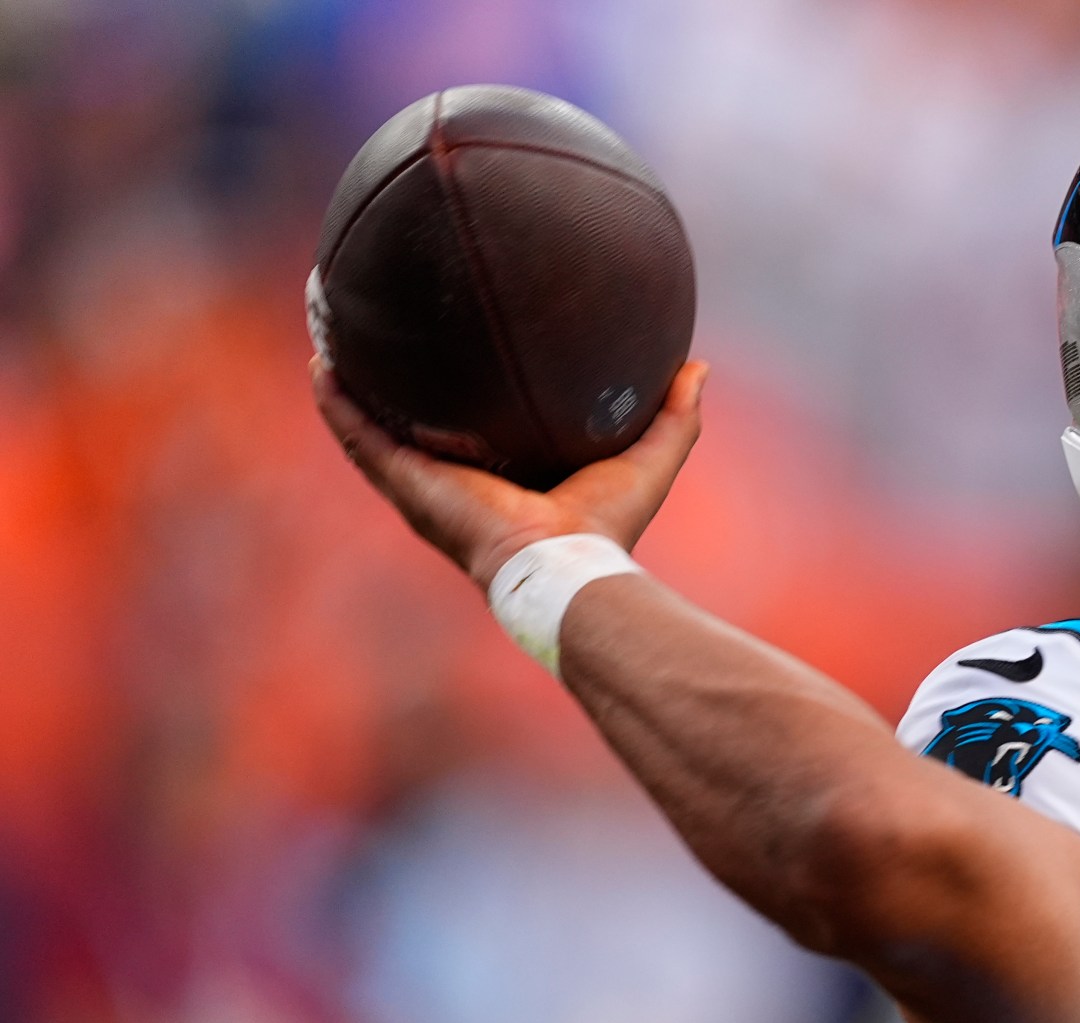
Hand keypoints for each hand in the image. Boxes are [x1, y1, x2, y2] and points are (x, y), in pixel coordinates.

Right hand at [311, 358, 708, 587]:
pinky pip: (362, 438)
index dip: (457, 402)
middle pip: (409, 429)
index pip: (471, 435)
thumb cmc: (606, 528)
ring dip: (348, 388)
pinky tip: (321, 365)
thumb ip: (674, 415)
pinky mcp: (408, 485)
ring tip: (328, 339)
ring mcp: (424, 487)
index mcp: (502, 481)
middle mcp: (454, 485)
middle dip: (388, 389)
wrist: (565, 566)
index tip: (448, 358)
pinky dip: (339, 405)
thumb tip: (697, 366)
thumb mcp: (648, 458)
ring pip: (372, 431)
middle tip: (372, 338)